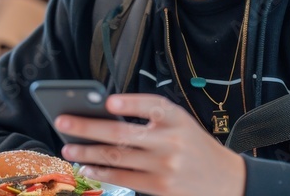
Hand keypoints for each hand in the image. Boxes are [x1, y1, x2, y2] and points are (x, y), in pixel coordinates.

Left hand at [55, 94, 245, 195]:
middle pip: (122, 133)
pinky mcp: (160, 187)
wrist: (226, 180)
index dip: (130, 104)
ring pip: (116, 157)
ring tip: (67, 147)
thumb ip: (150, 118)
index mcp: (177, 118)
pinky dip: (101, 171)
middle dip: (87, 127)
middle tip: (62, 121)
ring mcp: (164, 166)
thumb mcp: (181, 123)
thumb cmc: (194, 146)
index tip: (108, 102)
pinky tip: (86, 166)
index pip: (151, 106)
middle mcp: (171, 141)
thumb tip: (105, 114)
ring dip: (87, 152)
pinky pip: (123, 179)